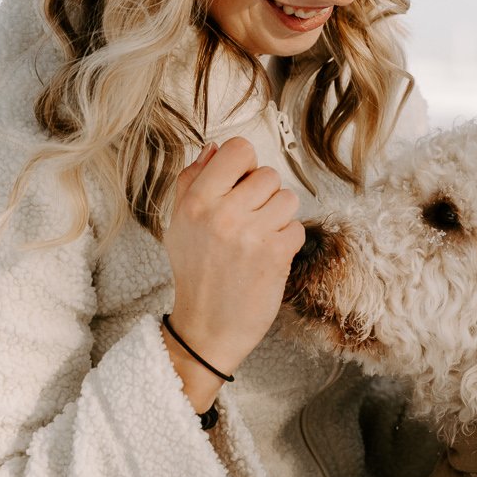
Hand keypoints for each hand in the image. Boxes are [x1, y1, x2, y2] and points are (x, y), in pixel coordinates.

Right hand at [162, 137, 303, 408]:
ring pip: (287, 198)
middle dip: (263, 195)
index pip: (238, 149)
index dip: (244, 165)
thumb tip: (214, 148)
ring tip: (259, 237)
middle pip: (268, 174)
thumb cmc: (194, 274)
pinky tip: (267, 256)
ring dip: (278, 217)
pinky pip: (297, 227)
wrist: (207, 328)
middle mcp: (223, 213)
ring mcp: (251, 234)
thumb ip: (191, 182)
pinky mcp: (276, 254)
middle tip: (249, 219)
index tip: (240, 184)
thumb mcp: (178, 224)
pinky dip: (287, 241)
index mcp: (196, 201)